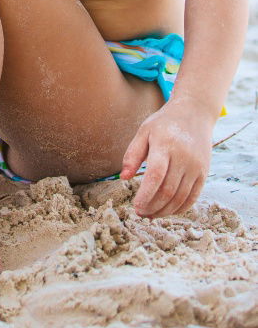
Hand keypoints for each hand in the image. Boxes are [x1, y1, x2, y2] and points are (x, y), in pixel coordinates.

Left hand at [119, 99, 214, 218]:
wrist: (195, 113)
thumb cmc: (164, 123)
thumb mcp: (144, 131)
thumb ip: (132, 154)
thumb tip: (123, 178)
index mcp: (165, 144)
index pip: (156, 175)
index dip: (146, 195)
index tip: (135, 206)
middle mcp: (183, 157)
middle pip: (168, 190)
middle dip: (153, 206)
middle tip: (141, 214)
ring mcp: (196, 166)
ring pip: (180, 197)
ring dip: (165, 210)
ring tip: (151, 214)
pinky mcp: (204, 172)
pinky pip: (193, 197)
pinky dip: (180, 208)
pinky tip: (168, 211)